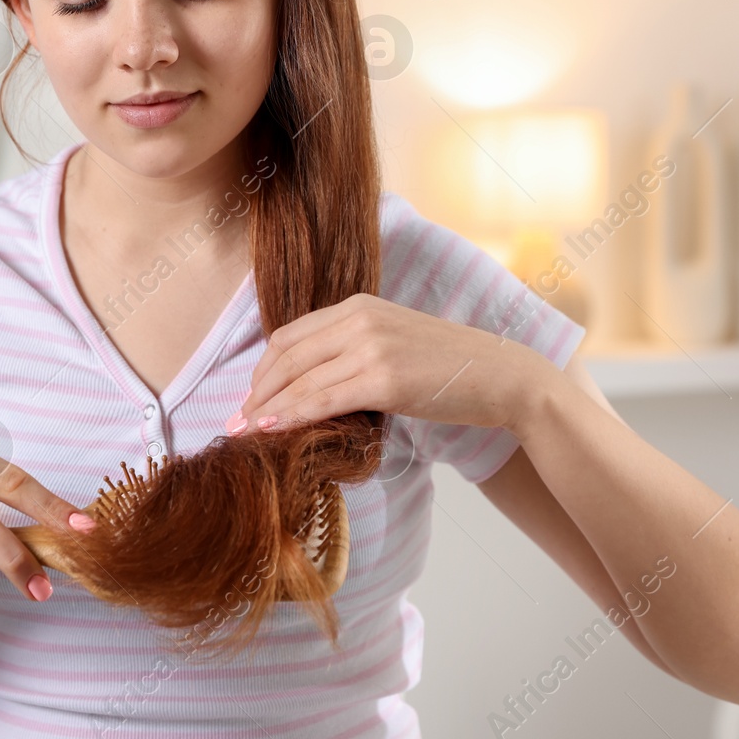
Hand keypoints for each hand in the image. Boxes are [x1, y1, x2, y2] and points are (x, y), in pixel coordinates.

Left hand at [229, 293, 554, 437]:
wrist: (501, 376)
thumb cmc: (450, 368)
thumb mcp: (394, 343)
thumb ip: (355, 350)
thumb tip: (313, 385)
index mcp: (358, 306)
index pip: (291, 335)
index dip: (264, 368)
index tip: (251, 396)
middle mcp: (359, 319)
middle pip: (286, 356)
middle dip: (256, 391)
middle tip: (236, 421)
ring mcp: (371, 346)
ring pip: (299, 380)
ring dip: (266, 408)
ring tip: (245, 432)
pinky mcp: (384, 378)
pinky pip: (323, 399)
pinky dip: (292, 415)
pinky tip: (273, 429)